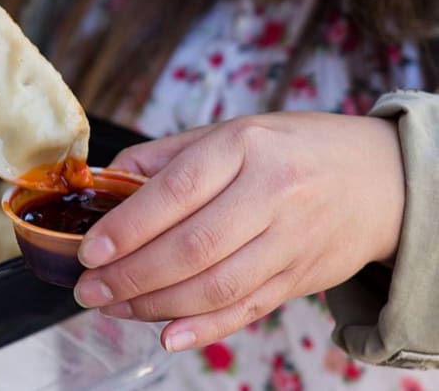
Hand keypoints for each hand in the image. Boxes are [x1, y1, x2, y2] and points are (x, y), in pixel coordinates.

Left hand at [73, 113, 404, 351]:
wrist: (378, 178)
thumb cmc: (291, 149)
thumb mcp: (231, 133)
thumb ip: (166, 157)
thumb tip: (105, 182)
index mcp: (244, 147)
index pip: (176, 191)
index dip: (127, 227)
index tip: (90, 250)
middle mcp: (271, 193)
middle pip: (192, 247)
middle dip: (131, 275)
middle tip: (90, 288)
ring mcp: (290, 240)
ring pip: (215, 286)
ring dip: (156, 305)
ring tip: (114, 307)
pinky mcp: (300, 278)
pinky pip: (248, 310)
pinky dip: (205, 329)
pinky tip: (167, 336)